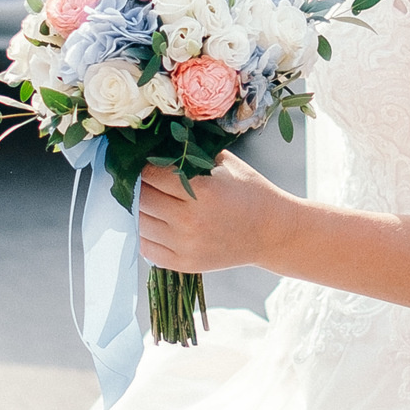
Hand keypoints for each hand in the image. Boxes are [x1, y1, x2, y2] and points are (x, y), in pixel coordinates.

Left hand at [137, 152, 292, 273]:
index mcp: (201, 191)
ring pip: (140, 224)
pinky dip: (144, 234)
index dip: (144, 166)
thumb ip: (193, 155)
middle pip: (142, 199)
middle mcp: (189, 221)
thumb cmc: (250, 193)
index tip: (142, 161)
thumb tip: (158, 145)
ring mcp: (185, 246)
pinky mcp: (184, 264)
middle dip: (137, 186)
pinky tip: (151, 221)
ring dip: (138, 210)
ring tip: (144, 199)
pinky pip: (147, 248)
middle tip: (138, 178)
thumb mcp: (225, 164)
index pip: (152, 175)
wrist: (272, 233)